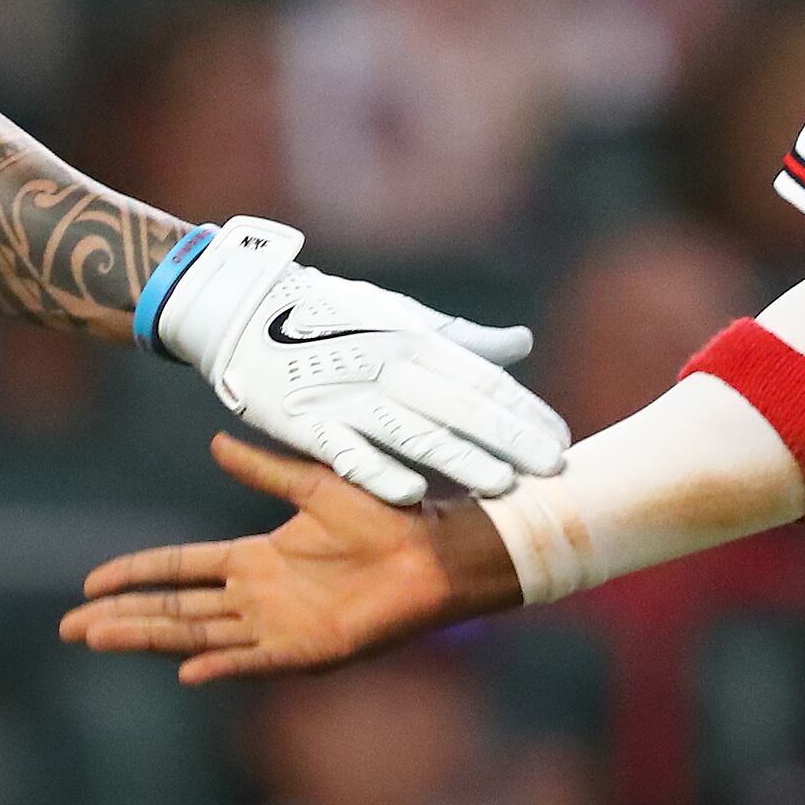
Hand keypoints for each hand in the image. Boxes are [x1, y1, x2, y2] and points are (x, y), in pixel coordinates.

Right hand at [60, 432, 522, 681]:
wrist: (433, 551)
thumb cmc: (385, 518)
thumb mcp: (314, 484)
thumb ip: (264, 469)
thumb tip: (215, 442)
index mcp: (255, 560)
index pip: (178, 569)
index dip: (135, 574)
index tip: (91, 581)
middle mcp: (256, 598)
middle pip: (173, 610)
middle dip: (122, 617)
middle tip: (72, 628)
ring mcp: (276, 627)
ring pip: (197, 635)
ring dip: (150, 639)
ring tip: (101, 640)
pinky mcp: (306, 650)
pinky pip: (253, 661)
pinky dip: (220, 666)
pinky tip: (186, 670)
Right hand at [151, 219, 566, 503]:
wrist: (242, 310)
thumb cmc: (332, 317)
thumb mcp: (400, 317)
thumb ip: (463, 339)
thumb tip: (522, 343)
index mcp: (414, 340)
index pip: (481, 380)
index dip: (523, 411)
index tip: (562, 440)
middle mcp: (388, 365)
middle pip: (459, 407)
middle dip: (509, 438)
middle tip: (553, 468)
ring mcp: (347, 394)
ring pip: (412, 431)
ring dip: (459, 460)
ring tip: (502, 486)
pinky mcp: (306, 421)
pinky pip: (348, 452)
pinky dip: (380, 472)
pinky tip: (414, 494)